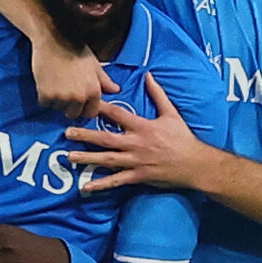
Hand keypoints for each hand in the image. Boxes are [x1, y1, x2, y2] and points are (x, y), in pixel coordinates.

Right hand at [32, 34, 117, 119]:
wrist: (54, 38)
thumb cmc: (75, 49)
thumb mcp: (94, 64)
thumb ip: (105, 81)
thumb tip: (116, 90)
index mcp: (93, 91)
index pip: (90, 113)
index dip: (83, 107)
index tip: (77, 101)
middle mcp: (79, 97)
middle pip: (73, 114)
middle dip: (69, 106)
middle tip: (64, 90)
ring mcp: (62, 97)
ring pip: (57, 108)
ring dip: (56, 100)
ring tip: (56, 83)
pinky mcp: (46, 94)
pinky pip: (44, 103)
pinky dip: (44, 96)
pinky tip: (46, 82)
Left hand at [63, 75, 210, 192]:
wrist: (195, 164)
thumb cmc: (183, 138)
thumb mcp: (172, 113)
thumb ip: (158, 94)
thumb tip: (148, 75)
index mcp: (143, 127)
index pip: (118, 115)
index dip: (101, 108)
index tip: (85, 104)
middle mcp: (136, 143)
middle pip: (106, 138)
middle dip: (85, 135)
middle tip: (67, 133)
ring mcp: (136, 161)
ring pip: (107, 160)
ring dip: (87, 158)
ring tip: (69, 156)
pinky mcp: (138, 176)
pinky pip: (117, 181)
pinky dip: (101, 184)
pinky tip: (86, 187)